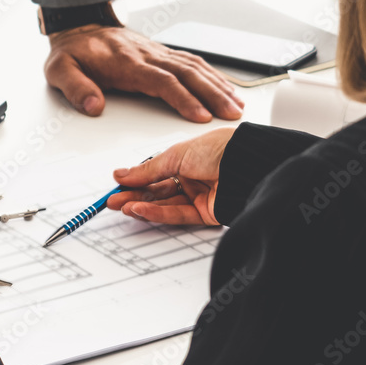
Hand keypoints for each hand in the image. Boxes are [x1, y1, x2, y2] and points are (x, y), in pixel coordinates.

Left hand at [45, 26, 244, 122]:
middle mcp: (146, 55)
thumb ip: (76, 88)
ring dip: (217, 85)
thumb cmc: (71, 52)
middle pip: (187, 74)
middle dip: (212, 94)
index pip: (162, 81)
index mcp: (126, 63)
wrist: (78, 27)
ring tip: (236, 104)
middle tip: (231, 114)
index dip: (183, 98)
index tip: (200, 115)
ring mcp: (156, 53)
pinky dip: (211, 74)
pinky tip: (224, 86)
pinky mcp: (160, 53)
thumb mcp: (60, 71)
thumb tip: (94, 106)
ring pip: (194, 66)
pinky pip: (191, 61)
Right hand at [106, 127, 235, 225]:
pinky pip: (177, 214)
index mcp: (188, 157)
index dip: (136, 178)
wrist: (250, 165)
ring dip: (142, 205)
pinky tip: (141, 209)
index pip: (155, 171)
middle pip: (158, 189)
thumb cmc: (223, 149)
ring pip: (165, 203)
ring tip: (124, 206)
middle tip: (114, 200)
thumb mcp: (176, 154)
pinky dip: (158, 213)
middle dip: (134, 194)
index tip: (118, 184)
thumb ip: (147, 169)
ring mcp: (200, 195)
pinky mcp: (207, 213)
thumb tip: (123, 174)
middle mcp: (194, 176)